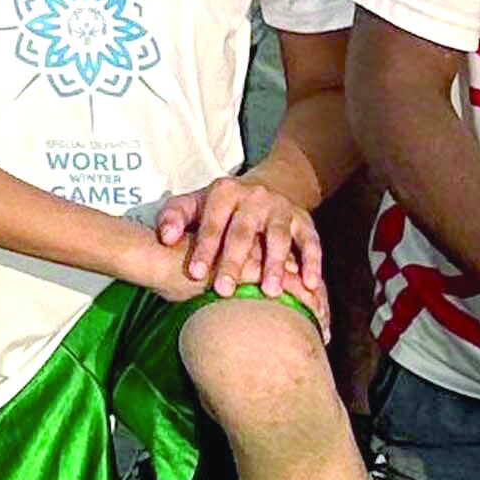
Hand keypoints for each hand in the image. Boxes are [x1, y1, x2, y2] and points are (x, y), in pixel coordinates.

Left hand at [152, 175, 328, 303]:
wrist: (265, 188)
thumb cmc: (219, 207)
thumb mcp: (192, 204)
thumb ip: (173, 217)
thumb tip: (166, 238)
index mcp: (224, 192)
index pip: (212, 222)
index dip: (204, 248)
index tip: (195, 273)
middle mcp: (255, 197)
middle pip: (244, 232)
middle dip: (234, 261)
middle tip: (225, 291)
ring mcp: (281, 208)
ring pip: (279, 236)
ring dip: (275, 264)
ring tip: (270, 292)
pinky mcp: (304, 220)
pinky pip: (311, 241)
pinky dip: (312, 262)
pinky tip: (310, 284)